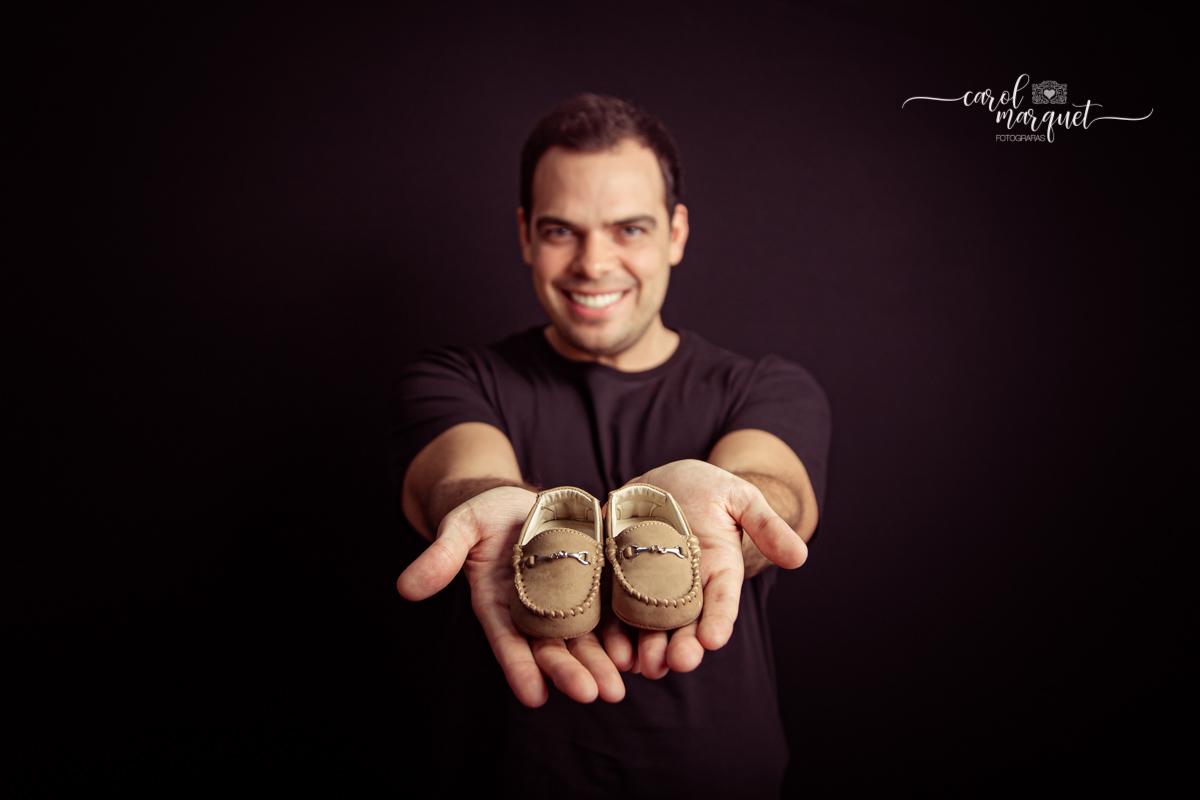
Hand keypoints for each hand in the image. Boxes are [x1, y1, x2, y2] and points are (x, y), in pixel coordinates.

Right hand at [396, 486, 625, 706]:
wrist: (518, 499)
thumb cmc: (484, 513)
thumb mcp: (460, 527)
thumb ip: (440, 557)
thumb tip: (405, 589)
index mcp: (497, 602)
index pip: (507, 640)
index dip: (519, 667)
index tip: (534, 697)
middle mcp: (532, 610)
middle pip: (552, 647)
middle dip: (573, 671)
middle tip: (596, 694)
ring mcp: (564, 600)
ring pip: (584, 638)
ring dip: (601, 663)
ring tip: (620, 688)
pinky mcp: (592, 583)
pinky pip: (609, 611)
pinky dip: (622, 633)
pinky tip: (640, 653)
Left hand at [598, 460, 806, 678]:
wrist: (664, 483)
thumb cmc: (708, 488)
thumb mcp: (740, 498)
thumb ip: (766, 525)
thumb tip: (800, 556)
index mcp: (719, 570)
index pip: (722, 601)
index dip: (718, 621)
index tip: (714, 639)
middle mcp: (688, 587)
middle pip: (687, 623)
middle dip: (683, 645)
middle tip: (677, 663)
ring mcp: (653, 587)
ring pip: (652, 624)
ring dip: (648, 647)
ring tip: (645, 666)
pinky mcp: (621, 579)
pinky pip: (617, 607)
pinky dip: (615, 630)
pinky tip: (612, 650)